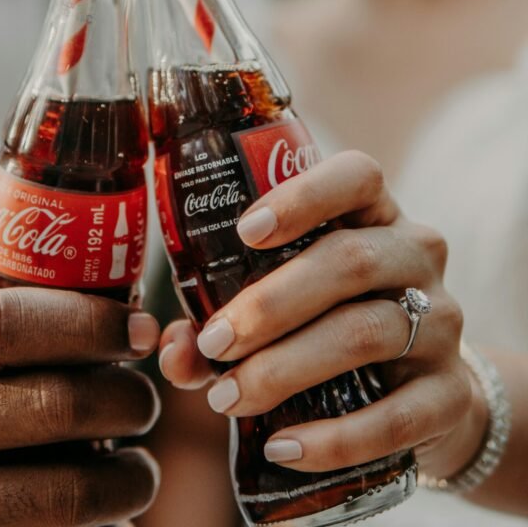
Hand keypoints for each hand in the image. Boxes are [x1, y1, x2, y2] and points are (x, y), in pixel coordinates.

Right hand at [0, 289, 160, 525]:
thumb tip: (130, 324)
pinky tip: (104, 511)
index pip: (7, 326)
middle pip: (53, 406)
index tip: (140, 329)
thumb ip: (6, 334)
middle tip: (144, 400)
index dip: (90, 322)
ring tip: (139, 466)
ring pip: (63, 494)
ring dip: (129, 478)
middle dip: (128, 399)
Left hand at [159, 150, 486, 479]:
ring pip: (364, 334)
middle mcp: (415, 256)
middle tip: (213, 341)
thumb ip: (223, 316)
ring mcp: (442, 324)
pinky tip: (283, 447)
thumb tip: (173, 347)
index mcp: (373, 215)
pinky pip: (396, 417)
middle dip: (270, 304)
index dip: (302, 197)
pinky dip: (333, 437)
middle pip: (350, 261)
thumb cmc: (331, 323)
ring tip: (226, 397)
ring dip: (285, 368)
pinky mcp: (451, 395)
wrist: (423, 390)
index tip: (245, 231)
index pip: (356, 177)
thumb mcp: (287, 301)